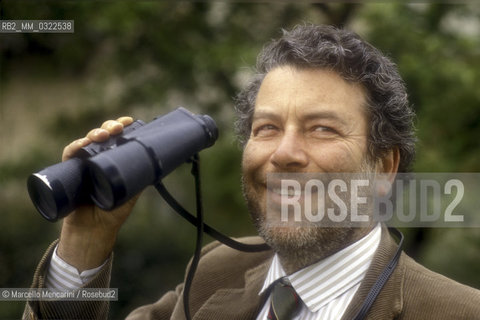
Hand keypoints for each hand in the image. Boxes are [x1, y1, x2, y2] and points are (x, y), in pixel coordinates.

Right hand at [57, 117, 138, 271]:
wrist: (94, 230)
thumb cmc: (113, 211)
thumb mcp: (131, 192)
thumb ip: (139, 177)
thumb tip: (156, 163)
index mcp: (112, 159)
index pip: (116, 138)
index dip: (121, 126)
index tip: (129, 121)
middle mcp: (97, 158)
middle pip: (101, 135)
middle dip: (108, 127)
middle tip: (117, 129)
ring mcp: (82, 164)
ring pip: (86, 141)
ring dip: (93, 134)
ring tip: (102, 135)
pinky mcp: (69, 171)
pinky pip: (69, 155)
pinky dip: (74, 148)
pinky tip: (81, 145)